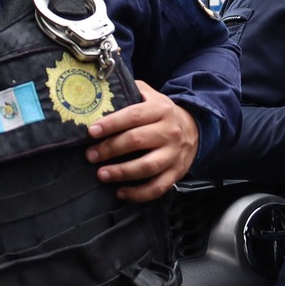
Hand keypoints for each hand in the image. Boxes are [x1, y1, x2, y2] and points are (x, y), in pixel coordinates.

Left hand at [85, 80, 199, 201]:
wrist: (194, 129)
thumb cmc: (161, 114)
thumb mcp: (151, 96)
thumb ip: (130, 92)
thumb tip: (99, 91)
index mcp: (160, 110)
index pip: (133, 116)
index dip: (111, 124)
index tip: (91, 132)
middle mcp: (169, 132)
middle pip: (136, 141)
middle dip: (110, 149)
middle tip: (90, 155)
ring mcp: (174, 154)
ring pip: (147, 166)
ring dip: (122, 172)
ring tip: (102, 174)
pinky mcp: (176, 173)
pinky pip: (158, 187)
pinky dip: (138, 194)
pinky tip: (121, 193)